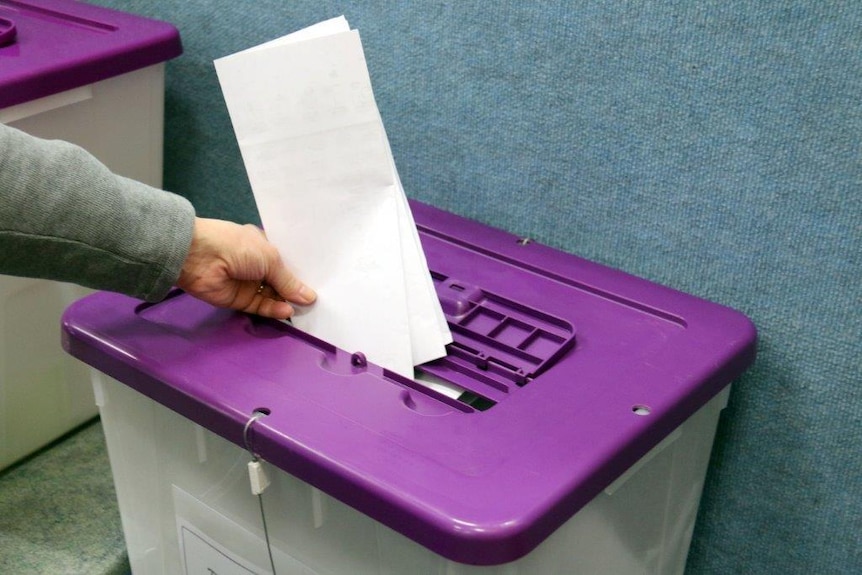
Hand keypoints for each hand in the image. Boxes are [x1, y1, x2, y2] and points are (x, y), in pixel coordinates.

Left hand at [176, 218, 315, 318]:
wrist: (198, 256)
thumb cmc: (237, 247)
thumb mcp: (270, 258)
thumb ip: (289, 281)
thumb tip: (309, 297)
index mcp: (263, 246)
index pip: (286, 262)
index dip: (301, 272)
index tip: (321, 282)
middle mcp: (256, 265)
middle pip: (281, 281)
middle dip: (297, 290)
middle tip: (318, 300)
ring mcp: (248, 284)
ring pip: (273, 296)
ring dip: (287, 302)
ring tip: (306, 308)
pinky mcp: (239, 300)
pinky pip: (261, 307)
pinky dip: (274, 310)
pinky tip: (287, 311)